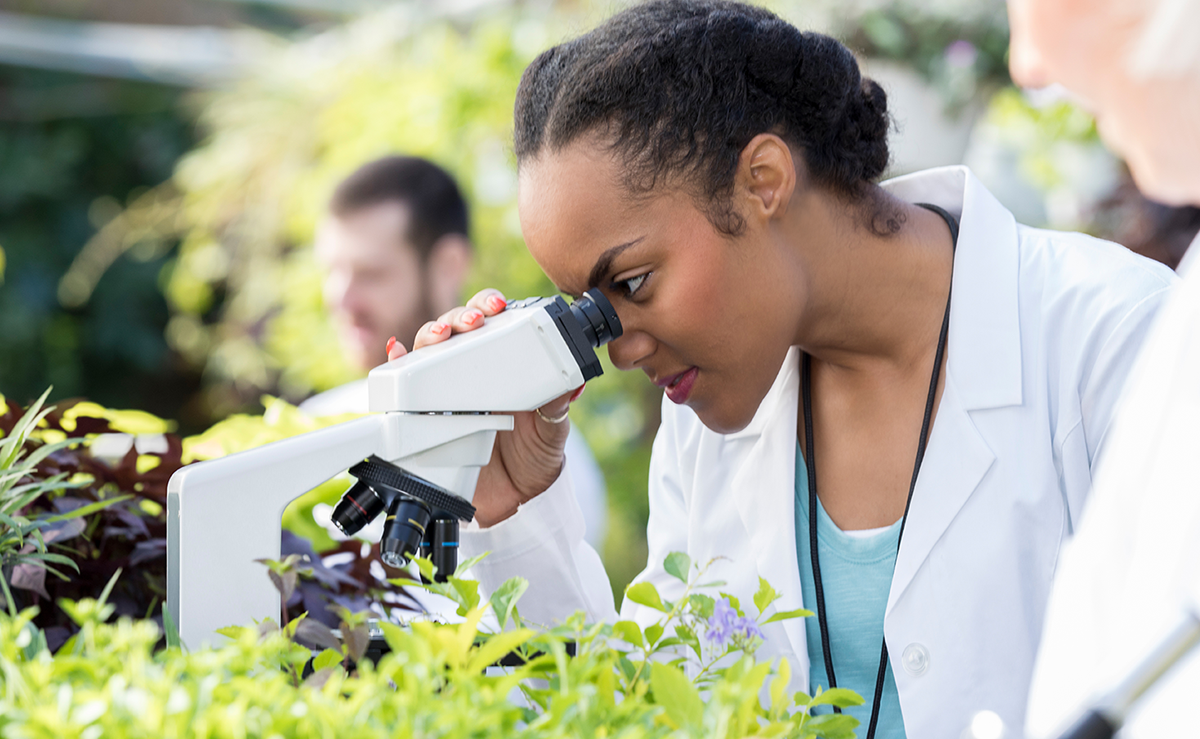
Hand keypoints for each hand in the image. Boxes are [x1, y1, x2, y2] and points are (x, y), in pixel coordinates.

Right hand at [384, 289, 584, 526]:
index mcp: (503, 364)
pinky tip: (397, 354)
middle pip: (456, 328)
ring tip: (439, 336)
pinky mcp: (422, 414)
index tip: (497, 306)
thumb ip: (558, 407)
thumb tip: (573, 384)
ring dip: (429, 334)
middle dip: (459, 317)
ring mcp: (444, 391)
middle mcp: (470, 371)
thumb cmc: (534, 456)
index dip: (488, 305)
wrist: (514, 499)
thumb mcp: (552, 430)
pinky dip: (395, 364)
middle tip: (472, 322)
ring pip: (428, 349)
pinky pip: (403, 386)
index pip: (492, 321)